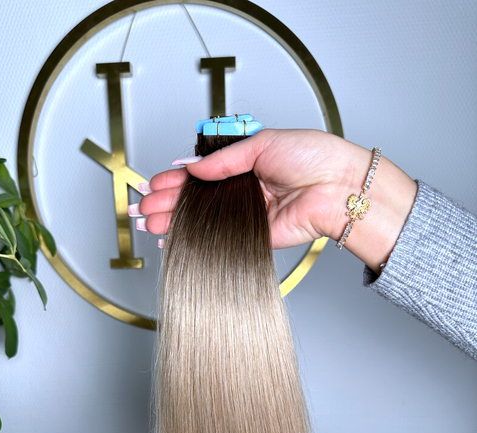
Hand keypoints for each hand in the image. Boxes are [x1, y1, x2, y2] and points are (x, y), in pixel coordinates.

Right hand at [134, 128, 417, 273]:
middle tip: (144, 207)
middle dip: (167, 202)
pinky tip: (176, 240)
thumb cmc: (314, 157)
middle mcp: (244, 189)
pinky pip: (220, 238)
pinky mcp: (254, 235)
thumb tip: (194, 167)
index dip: (175, 179)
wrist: (336, 186)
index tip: (154, 184)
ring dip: (175, 221)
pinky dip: (196, 240)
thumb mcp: (262, 144)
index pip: (201, 173)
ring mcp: (246, 214)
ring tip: (151, 222)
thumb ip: (224, 160)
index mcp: (245, 163)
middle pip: (196, 198)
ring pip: (203, 219)